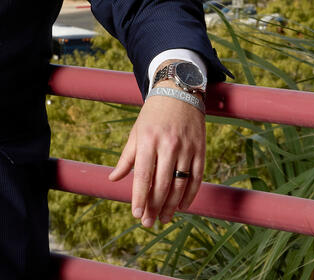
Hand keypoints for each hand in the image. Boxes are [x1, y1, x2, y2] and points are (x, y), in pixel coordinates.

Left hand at [107, 90, 205, 227]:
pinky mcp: (200, 150)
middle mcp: (168, 145)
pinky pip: (196, 178)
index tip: (136, 214)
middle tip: (149, 223)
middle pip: (162, 184)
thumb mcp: (136, 132)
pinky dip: (190, 195)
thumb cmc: (153, 115)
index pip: (142, 175)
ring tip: (164, 218)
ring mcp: (186, 148)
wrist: (179, 91)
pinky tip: (182, 206)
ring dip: (172, 205)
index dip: (139, 197)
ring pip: (180, 184)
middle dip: (154, 206)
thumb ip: (126, 158)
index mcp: (148, 140)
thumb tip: (113, 179)